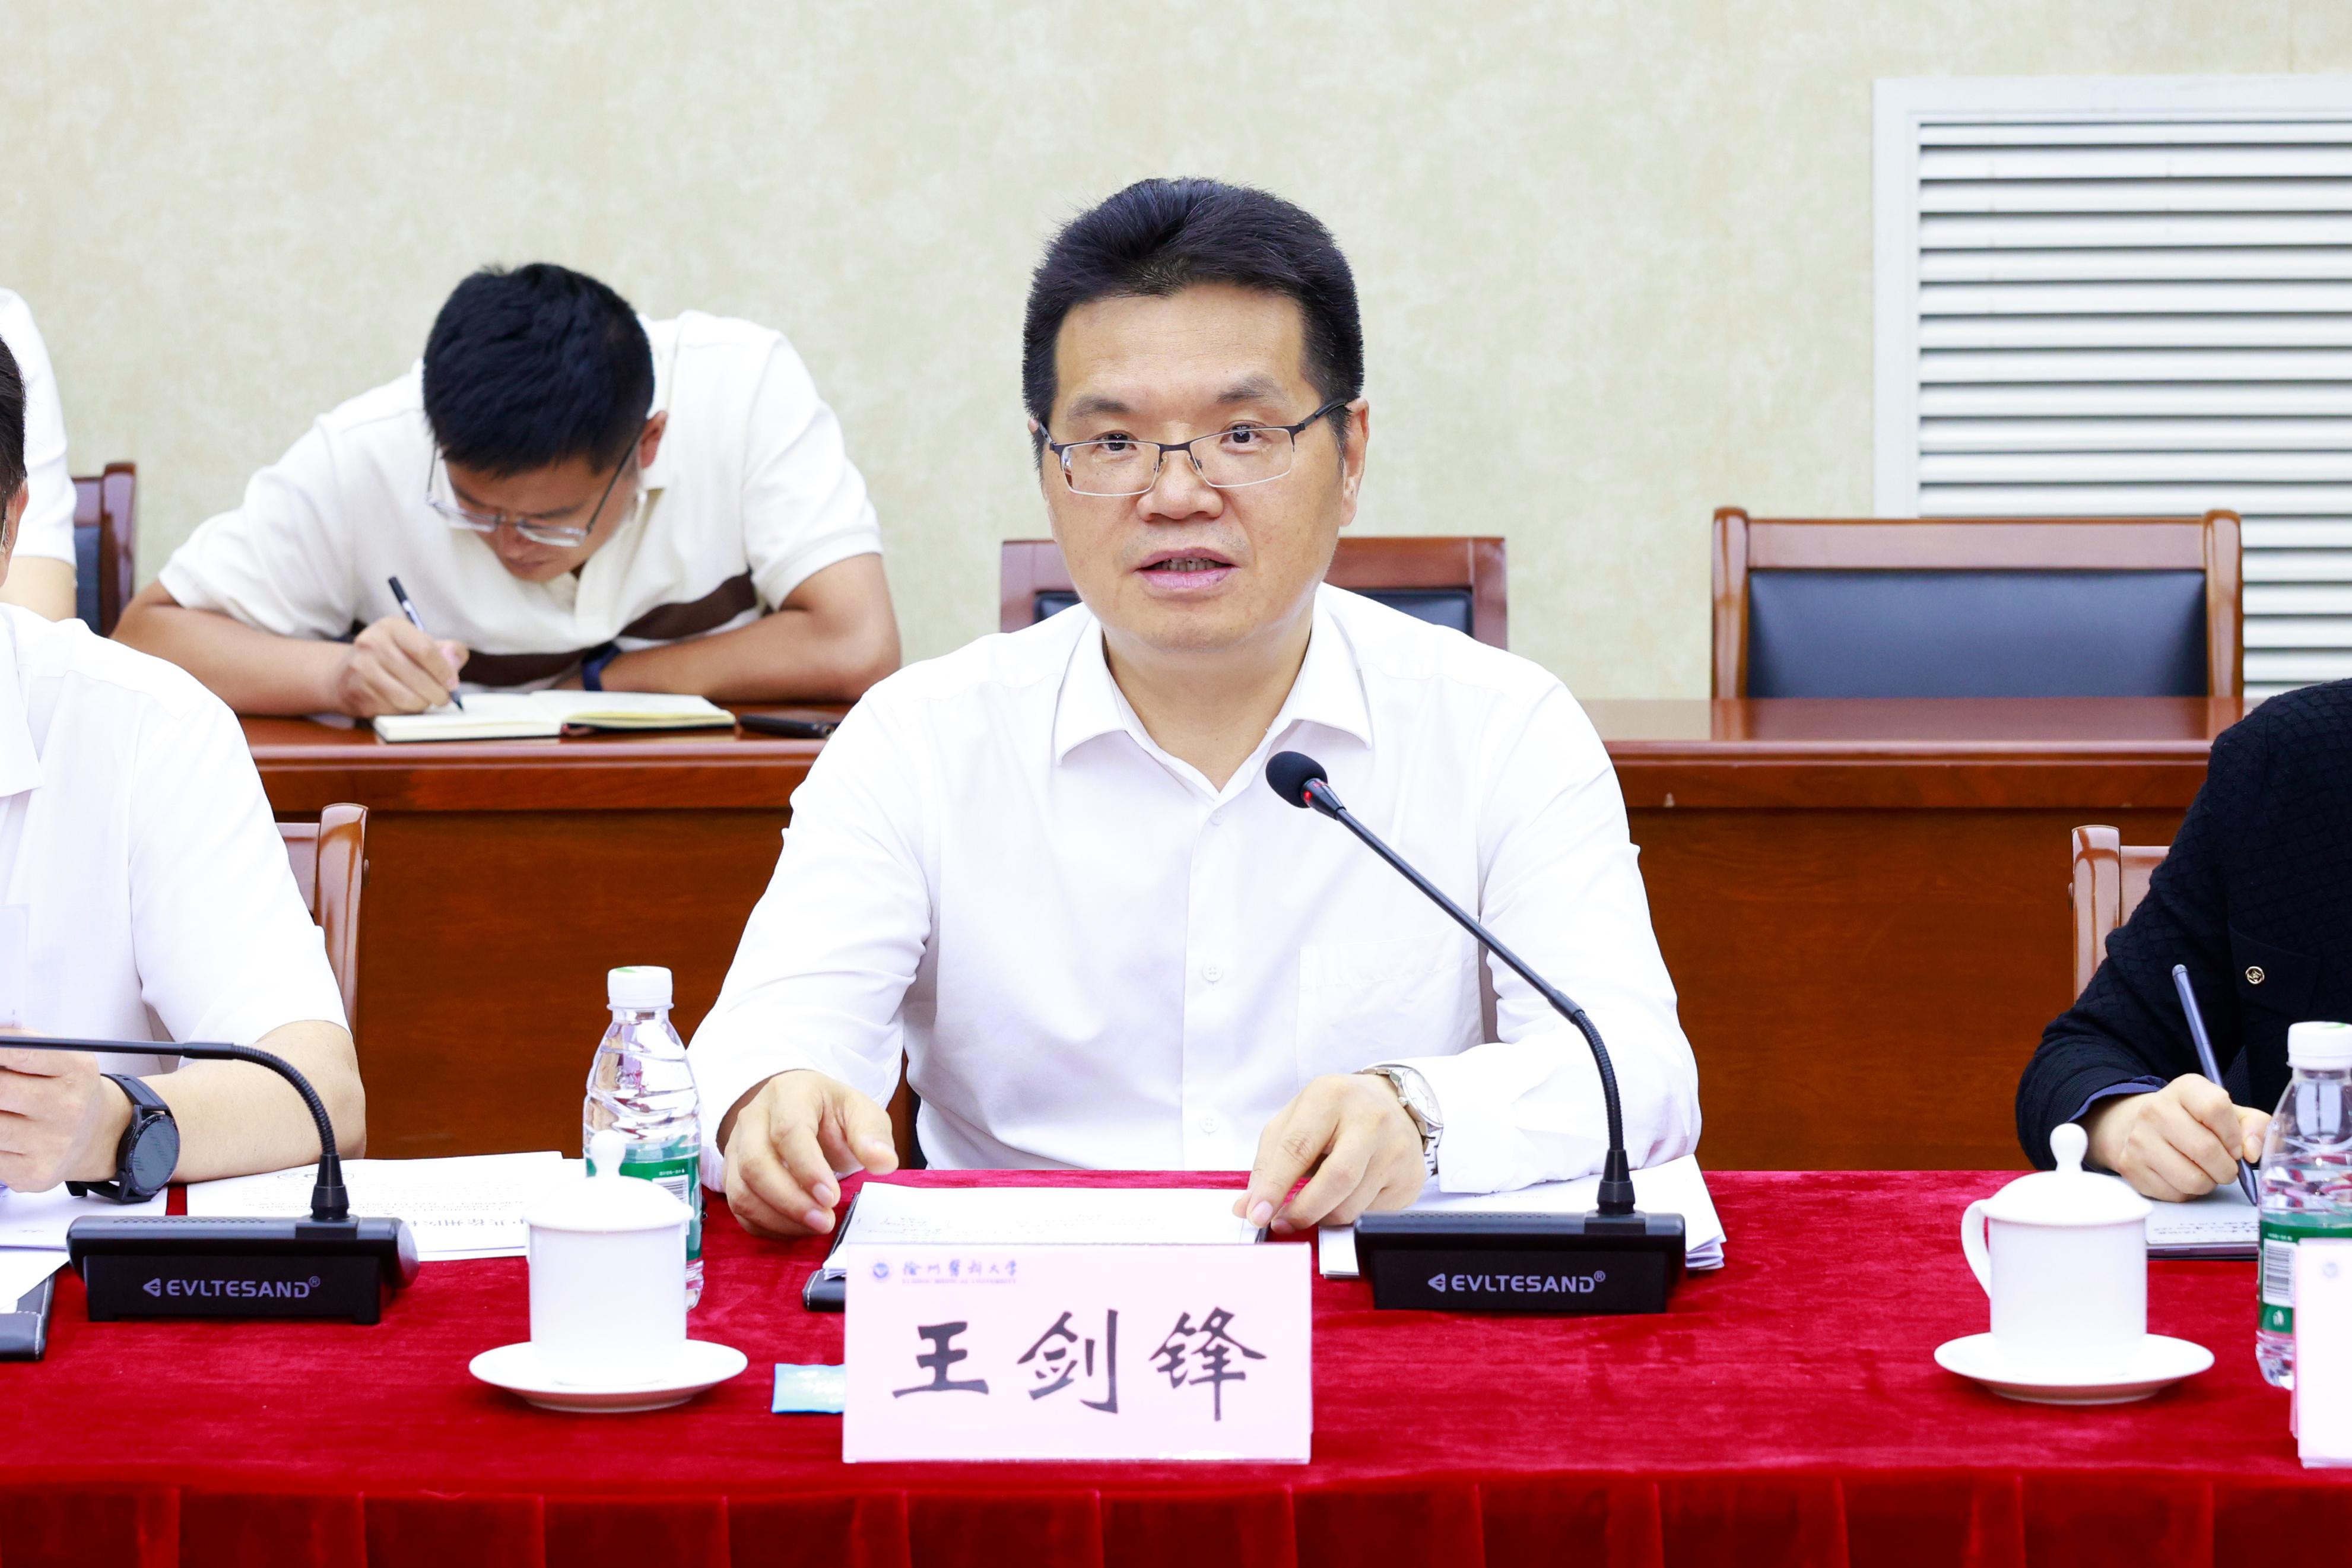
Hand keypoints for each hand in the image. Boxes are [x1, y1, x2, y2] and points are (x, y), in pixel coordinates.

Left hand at [0, 1048, 129, 1190]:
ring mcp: (51, 1144)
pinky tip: (6, 1134)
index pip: (22, 1052)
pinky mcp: (33, 1173)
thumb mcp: (61, 1059)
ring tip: (4, 1109)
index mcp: (76, 1070)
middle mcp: (68, 1108)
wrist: (100, 1136)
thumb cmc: (68, 1092)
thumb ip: (21, 1045)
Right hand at [331, 615, 468, 716]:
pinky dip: (406, 711)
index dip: (444, 671)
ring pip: (408, 698)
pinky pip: (394, 709)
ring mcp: (361, 669)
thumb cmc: (392, 658)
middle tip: (444, 697)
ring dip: (424, 704)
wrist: (346, 674)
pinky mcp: (358, 693)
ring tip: (426, 700)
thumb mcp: (417, 644)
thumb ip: (444, 650)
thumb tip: (455, 659)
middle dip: (439, 693)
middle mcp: (372, 644)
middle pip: (419, 677)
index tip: (452, 683)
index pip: (426, 650)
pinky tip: (406, 703)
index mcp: (391, 627)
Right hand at [721, 1069, 897, 1238]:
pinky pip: (738, 1208)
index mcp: (788, 1094)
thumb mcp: (860, 1112)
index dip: (808, 1169)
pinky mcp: (732, 1173)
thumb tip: (883, 1162)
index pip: (789, 1132)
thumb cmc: (831, 1113)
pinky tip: (796, 1229)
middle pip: (756, 1164)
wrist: (803, 1112)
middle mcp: (753, 1117)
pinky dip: (765, 1226)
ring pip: (741, 1190)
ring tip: (814, 1227)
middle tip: (824, 1221)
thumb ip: (872, 1135)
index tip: (832, 1197)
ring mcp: (737, 1147)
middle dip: (790, 1200)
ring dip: (777, 1217)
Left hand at [1233, 1072, 1428, 1234]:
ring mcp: (1396, 1149)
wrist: (1389, 1102)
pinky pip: (1373, 1214)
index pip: (1298, 1148)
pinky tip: (1343, 1200)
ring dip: (1323, 1217)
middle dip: (1303, 1210)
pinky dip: (1349, 1217)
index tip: (1257, 1214)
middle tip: (1282, 1223)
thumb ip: (1268, 1162)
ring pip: (1354, 1204)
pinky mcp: (1411, 1177)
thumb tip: (1248, 1206)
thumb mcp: (1294, 1121)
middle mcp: (1370, 1119)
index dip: (1274, 1186)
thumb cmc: (1334, 1113)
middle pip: (1336, 1179)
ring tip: (1312, 1208)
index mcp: (1331, 1096)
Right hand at [2083, 1074, 2269, 1201]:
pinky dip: (2187, 1192)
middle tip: (2226, 1168)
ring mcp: (2139, 1139)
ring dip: (2208, 1183)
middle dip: (2227, 1168)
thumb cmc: (2195, 1122)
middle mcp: (2155, 1109)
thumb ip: (2254, 1126)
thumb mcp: (2229, 1113)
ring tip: (2204, 1173)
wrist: (2144, 1127)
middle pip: (2206, 1149)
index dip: (2234, 1135)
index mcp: (2184, 1089)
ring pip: (2192, 1179)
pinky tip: (2183, 1177)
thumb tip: (2252, 1153)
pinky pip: (2174, 1194)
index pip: (2215, 1107)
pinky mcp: (2130, 1166)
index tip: (2236, 1147)